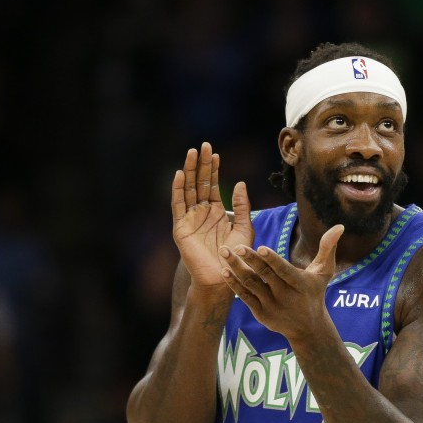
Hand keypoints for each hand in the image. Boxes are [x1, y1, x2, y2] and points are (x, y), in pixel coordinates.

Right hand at [171, 142, 254, 290]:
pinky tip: (180, 174)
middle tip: (204, 145)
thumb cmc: (237, 256)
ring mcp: (190, 219)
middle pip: (199, 183)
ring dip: (189, 171)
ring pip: (188, 190)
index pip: (212, 185)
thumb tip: (240, 183)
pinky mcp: (181, 228)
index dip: (213, 169)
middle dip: (201, 164)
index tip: (215, 153)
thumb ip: (242, 206)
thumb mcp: (244, 227)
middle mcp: (201, 213)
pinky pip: (178, 205)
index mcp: (216, 212)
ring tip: (192, 153)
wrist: (225, 276)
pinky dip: (178, 190)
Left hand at [219, 224, 344, 336]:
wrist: (308, 328)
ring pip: (251, 284)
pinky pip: (245, 296)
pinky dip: (234, 284)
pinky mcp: (261, 313)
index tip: (261, 247)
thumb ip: (328, 248)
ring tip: (224, 253)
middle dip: (250, 260)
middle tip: (236, 246)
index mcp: (300, 284)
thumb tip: (340, 226)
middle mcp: (285, 296)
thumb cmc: (315, 293)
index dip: (272, 260)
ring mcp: (271, 306)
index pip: (284, 270)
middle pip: (265, 275)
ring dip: (236, 269)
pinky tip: (225, 270)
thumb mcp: (324, 272)